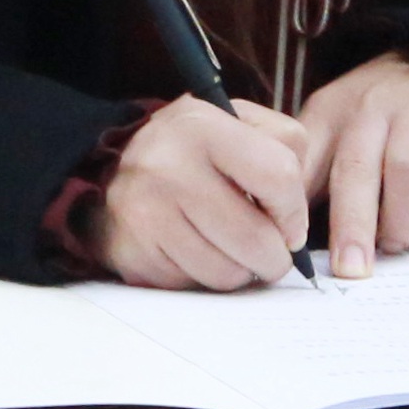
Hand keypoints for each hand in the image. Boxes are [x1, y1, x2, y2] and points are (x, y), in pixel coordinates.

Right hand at [80, 96, 316, 290]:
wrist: (113, 170)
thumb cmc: (194, 151)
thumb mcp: (239, 124)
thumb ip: (284, 148)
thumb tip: (293, 224)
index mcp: (200, 125)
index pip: (279, 177)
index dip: (295, 211)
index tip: (288, 224)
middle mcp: (164, 164)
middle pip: (256, 239)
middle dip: (274, 256)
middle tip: (267, 250)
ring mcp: (142, 211)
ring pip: (226, 272)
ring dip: (239, 270)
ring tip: (227, 247)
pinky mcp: (130, 251)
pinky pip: (192, 285)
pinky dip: (203, 276)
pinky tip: (194, 252)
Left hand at [291, 53, 408, 278]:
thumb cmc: (369, 113)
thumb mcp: (327, 125)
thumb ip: (307, 170)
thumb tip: (285, 226)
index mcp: (333, 111)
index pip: (307, 156)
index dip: (299, 201)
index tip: (294, 242)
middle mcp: (377, 110)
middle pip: (360, 168)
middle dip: (354, 225)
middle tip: (352, 268)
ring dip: (402, 220)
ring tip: (394, 244)